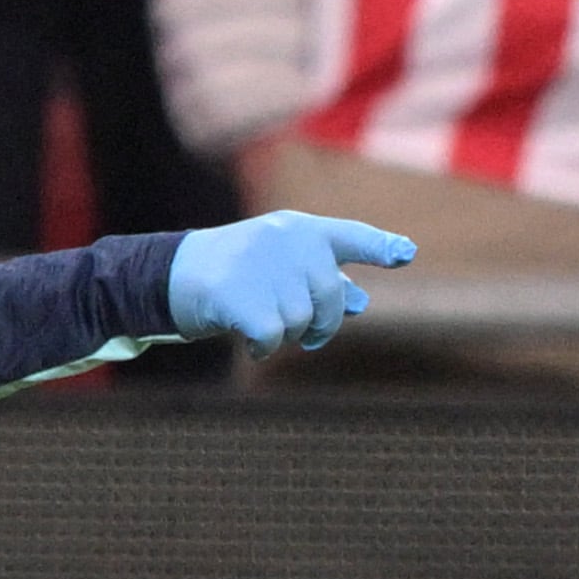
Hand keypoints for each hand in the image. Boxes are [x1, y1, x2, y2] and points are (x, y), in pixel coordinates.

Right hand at [166, 209, 415, 355]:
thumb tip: (362, 303)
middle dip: (323, 323)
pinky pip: (273, 337)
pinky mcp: (241, 295)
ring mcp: (264, 267)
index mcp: (301, 230)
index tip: (406, 254)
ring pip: (301, 321)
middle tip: (308, 336)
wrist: (172, 274)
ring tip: (262, 325)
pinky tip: (251, 343)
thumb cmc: (236, 272)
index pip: (351, 237)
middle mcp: (288, 242)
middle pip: (331, 297)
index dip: (380, 247)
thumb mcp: (280, 267)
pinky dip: (264, 348)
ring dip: (286, 335)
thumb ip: (322, 281)